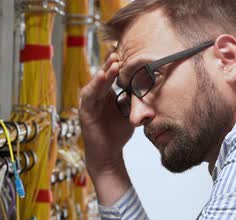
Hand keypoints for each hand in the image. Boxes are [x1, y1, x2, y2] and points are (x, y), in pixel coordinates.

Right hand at [79, 52, 133, 174]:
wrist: (109, 154)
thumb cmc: (118, 133)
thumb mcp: (130, 112)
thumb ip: (135, 99)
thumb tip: (151, 84)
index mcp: (106, 94)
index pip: (111, 74)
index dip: (117, 63)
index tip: (126, 50)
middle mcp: (96, 96)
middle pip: (103, 75)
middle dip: (110, 62)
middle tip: (118, 49)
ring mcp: (89, 103)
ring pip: (96, 83)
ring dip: (104, 72)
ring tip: (114, 61)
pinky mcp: (85, 112)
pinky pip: (89, 96)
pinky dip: (95, 85)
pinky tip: (102, 77)